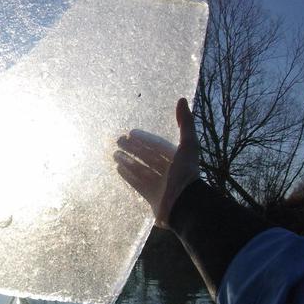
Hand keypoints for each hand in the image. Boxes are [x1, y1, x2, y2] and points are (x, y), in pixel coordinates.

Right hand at [114, 98, 199, 227]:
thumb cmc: (186, 173)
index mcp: (177, 159)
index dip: (145, 138)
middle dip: (133, 148)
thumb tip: (181, 99)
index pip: (157, 145)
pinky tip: (118, 169)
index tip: (131, 132)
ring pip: (140, 169)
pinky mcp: (151, 196)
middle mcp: (168, 170)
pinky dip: (127, 175)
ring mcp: (159, 184)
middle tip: (118, 141)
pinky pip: (137, 183)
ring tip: (114, 154)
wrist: (184, 204)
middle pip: (147, 156)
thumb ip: (185, 123)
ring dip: (127, 160)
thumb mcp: (188, 145)